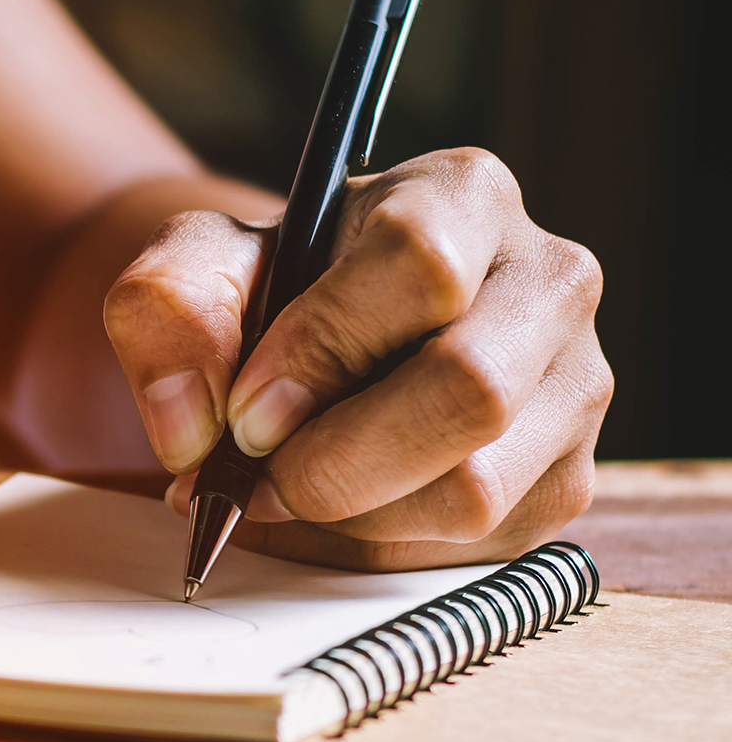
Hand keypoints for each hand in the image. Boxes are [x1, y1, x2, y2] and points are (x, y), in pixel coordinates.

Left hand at [103, 148, 611, 569]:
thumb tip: (193, 429)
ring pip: (475, 489)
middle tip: (255, 474)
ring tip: (288, 482)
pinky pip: (476, 545)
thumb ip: (167, 311)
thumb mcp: (199, 265)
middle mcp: (547, 282)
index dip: (320, 351)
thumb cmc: (273, 289)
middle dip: (335, 460)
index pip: (419, 266)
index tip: (245, 409)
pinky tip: (337, 506)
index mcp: (463, 196)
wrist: (322, 334)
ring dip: (350, 513)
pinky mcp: (567, 477)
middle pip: (469, 392)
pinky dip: (380, 546)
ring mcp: (574, 385)